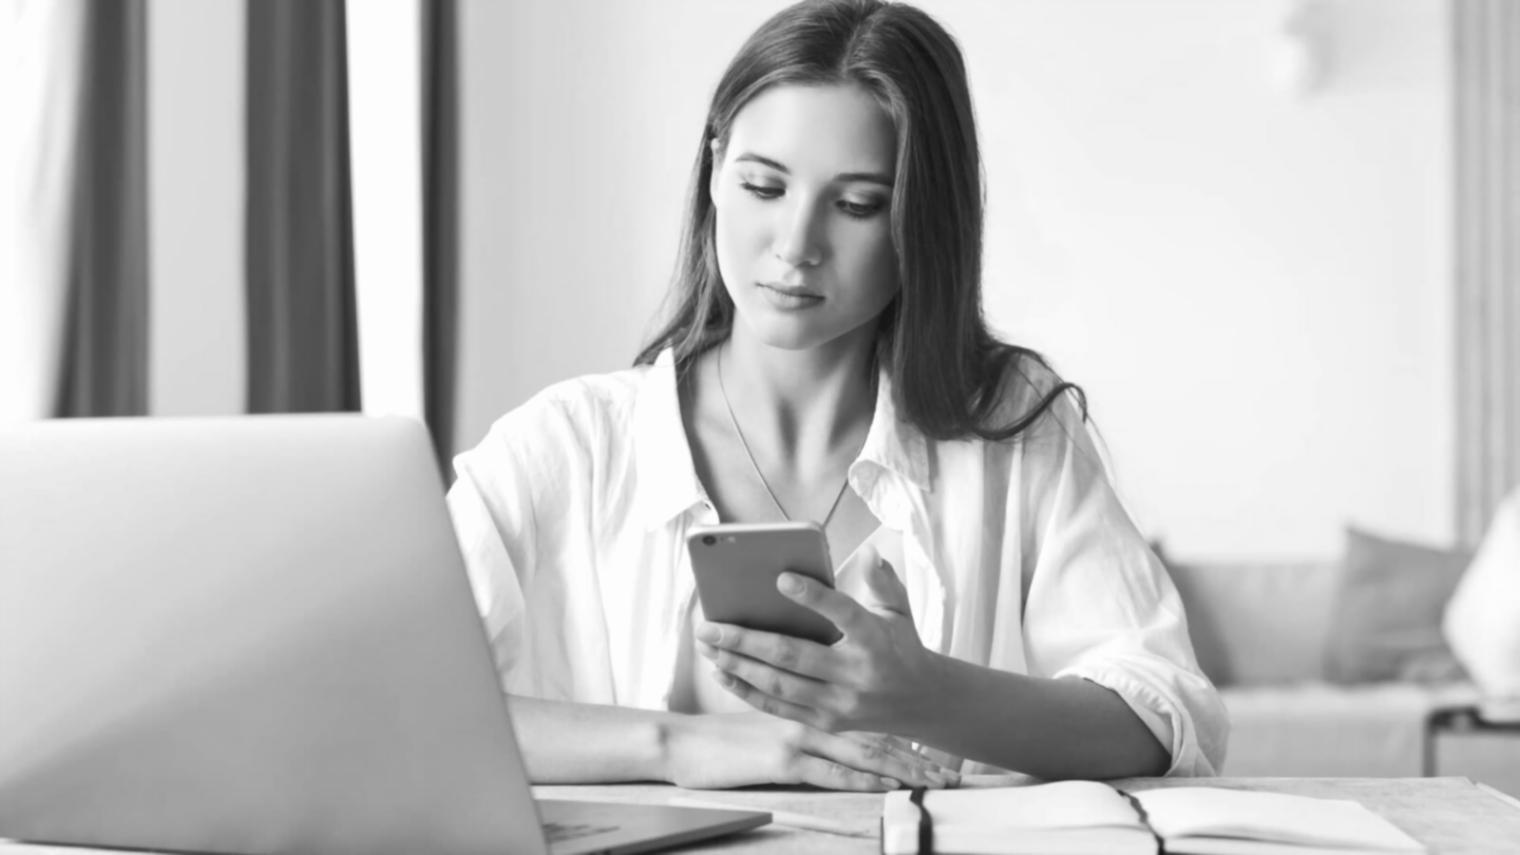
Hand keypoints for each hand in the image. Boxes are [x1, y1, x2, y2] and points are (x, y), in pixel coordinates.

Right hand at [664, 711, 957, 790]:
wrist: (682, 743)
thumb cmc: (721, 741)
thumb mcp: (765, 728)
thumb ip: (797, 727)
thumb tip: (826, 739)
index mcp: (809, 710)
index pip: (864, 726)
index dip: (901, 740)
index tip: (932, 757)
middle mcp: (811, 719)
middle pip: (875, 740)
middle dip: (914, 759)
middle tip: (950, 775)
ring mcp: (799, 738)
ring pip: (862, 754)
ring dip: (901, 769)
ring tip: (933, 783)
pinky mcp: (784, 761)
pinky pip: (832, 772)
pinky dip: (862, 780)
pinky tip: (885, 786)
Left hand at [696, 545, 943, 738]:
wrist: (920, 702)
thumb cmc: (901, 646)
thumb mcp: (900, 609)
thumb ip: (883, 580)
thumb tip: (869, 552)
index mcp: (875, 639)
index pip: (843, 613)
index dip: (813, 596)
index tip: (781, 578)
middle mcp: (856, 674)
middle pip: (793, 655)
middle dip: (746, 640)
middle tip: (710, 626)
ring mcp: (839, 703)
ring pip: (779, 685)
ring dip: (737, 666)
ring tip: (708, 648)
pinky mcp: (826, 722)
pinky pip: (780, 708)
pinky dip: (748, 692)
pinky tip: (723, 674)